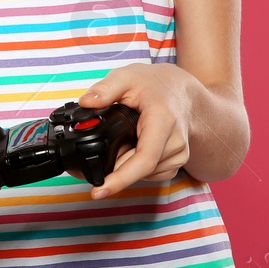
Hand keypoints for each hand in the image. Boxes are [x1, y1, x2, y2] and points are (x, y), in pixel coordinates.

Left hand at [77, 64, 195, 197]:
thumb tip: (86, 103)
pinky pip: (150, 172)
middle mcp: (175, 141)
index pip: (144, 159)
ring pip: (144, 173)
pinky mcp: (177, 162)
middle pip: (139, 169)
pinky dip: (136, 164)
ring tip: (122, 140)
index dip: (121, 178)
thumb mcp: (127, 76)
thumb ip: (105, 89)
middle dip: (115, 166)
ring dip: (125, 164)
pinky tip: (133, 145)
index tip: (99, 190)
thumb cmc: (154, 84)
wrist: (182, 91)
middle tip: (98, 151)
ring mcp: (179, 153)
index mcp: (163, 121)